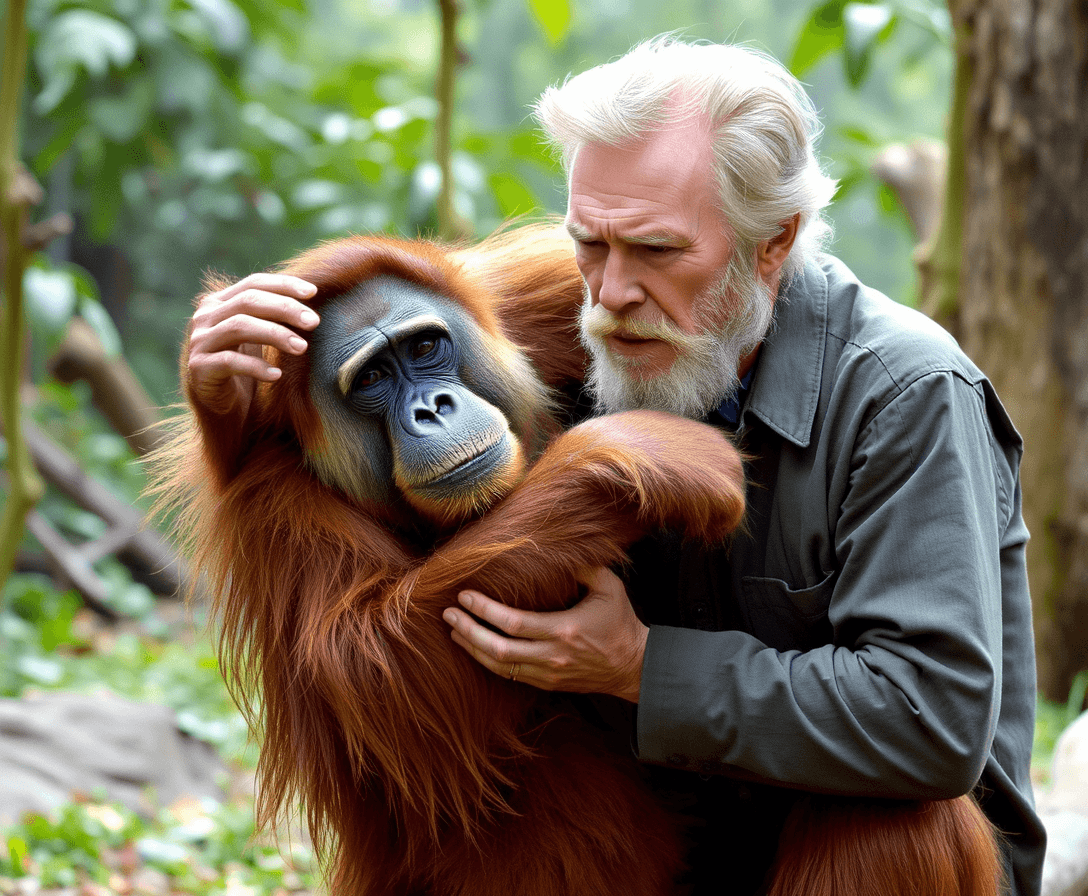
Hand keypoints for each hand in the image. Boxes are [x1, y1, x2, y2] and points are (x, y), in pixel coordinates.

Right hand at [186, 273, 318, 416]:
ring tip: (302, 347)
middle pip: (248, 301)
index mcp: (219, 302)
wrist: (220, 406)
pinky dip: (256, 367)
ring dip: (275, 334)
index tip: (313, 292)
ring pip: (239, 326)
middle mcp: (205, 317)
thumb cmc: (244, 367)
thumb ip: (272, 315)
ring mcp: (200, 341)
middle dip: (285, 308)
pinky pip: (230, 361)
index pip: (253, 284)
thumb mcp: (258, 336)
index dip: (283, 284)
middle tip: (314, 322)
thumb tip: (310, 299)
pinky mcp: (199, 367)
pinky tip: (277, 375)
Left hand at [442, 567, 648, 702]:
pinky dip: (488, 662)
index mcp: (563, 630)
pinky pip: (509, 676)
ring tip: (454, 630)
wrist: (633, 666)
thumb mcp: (609, 588)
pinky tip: (474, 648)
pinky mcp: (547, 684)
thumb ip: (585, 567)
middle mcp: (551, 656)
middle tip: (448, 614)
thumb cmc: (620, 622)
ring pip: (498, 667)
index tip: (464, 596)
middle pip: (497, 649)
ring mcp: (547, 674)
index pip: (512, 623)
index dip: (484, 610)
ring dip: (472, 648)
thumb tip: (558, 547)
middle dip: (468, 631)